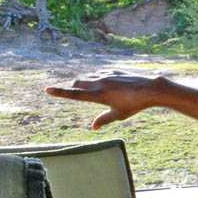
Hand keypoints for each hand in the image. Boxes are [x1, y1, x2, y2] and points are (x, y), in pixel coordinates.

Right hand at [44, 71, 166, 128]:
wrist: (151, 88)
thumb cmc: (134, 105)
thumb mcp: (119, 115)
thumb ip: (104, 119)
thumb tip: (93, 127)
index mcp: (98, 95)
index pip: (74, 95)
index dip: (60, 92)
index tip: (47, 89)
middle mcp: (99, 83)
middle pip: (77, 83)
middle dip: (75, 88)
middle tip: (80, 95)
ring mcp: (106, 75)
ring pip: (89, 77)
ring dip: (88, 83)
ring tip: (102, 93)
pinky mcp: (114, 70)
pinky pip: (101, 73)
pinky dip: (100, 79)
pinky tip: (112, 85)